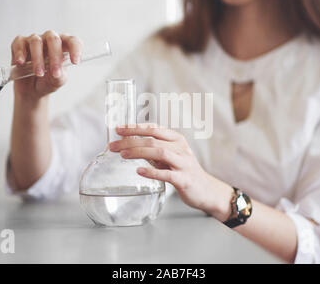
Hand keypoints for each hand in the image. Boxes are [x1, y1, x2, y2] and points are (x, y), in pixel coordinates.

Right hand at [10, 30, 83, 100]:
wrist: (32, 90)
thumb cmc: (48, 81)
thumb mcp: (57, 81)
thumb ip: (60, 76)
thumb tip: (57, 72)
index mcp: (63, 47)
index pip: (72, 41)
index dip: (75, 49)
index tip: (75, 62)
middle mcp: (49, 40)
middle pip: (53, 39)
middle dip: (55, 56)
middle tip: (54, 72)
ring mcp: (34, 40)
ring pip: (36, 41)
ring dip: (38, 59)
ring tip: (39, 73)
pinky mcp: (19, 44)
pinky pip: (19, 43)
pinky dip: (20, 53)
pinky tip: (21, 62)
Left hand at [108, 124, 232, 220]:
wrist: (206, 190)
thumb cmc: (185, 172)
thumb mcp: (170, 156)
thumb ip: (154, 150)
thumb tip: (129, 145)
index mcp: (176, 139)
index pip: (153, 128)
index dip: (135, 127)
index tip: (118, 129)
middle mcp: (180, 148)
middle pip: (152, 140)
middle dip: (130, 141)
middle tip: (112, 146)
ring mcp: (183, 163)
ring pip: (160, 152)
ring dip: (139, 152)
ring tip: (123, 154)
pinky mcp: (184, 179)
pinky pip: (167, 174)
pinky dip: (152, 172)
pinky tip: (140, 172)